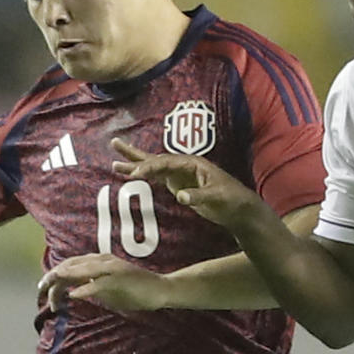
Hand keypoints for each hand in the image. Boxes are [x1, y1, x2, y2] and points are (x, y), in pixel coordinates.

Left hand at [38, 253, 170, 312]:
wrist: (161, 289)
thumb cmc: (136, 291)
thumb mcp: (108, 289)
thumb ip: (92, 287)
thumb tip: (72, 292)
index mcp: (100, 261)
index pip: (71, 264)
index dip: (54, 274)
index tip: (42, 287)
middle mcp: (103, 261)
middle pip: (71, 265)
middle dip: (52, 277)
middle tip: (40, 290)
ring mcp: (111, 269)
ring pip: (80, 271)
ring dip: (63, 281)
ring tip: (49, 291)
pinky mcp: (120, 279)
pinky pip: (98, 284)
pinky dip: (84, 289)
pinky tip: (72, 296)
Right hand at [111, 138, 264, 230]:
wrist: (238, 209)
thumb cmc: (231, 199)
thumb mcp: (216, 197)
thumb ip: (198, 196)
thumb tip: (180, 196)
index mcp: (193, 163)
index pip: (166, 162)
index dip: (150, 167)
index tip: (135, 173)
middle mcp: (183, 166)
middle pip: (155, 158)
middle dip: (134, 154)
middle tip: (114, 143)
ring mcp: (179, 175)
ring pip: (153, 167)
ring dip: (135, 164)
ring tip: (114, 161)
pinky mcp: (178, 185)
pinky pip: (156, 179)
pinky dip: (143, 176)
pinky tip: (131, 174)